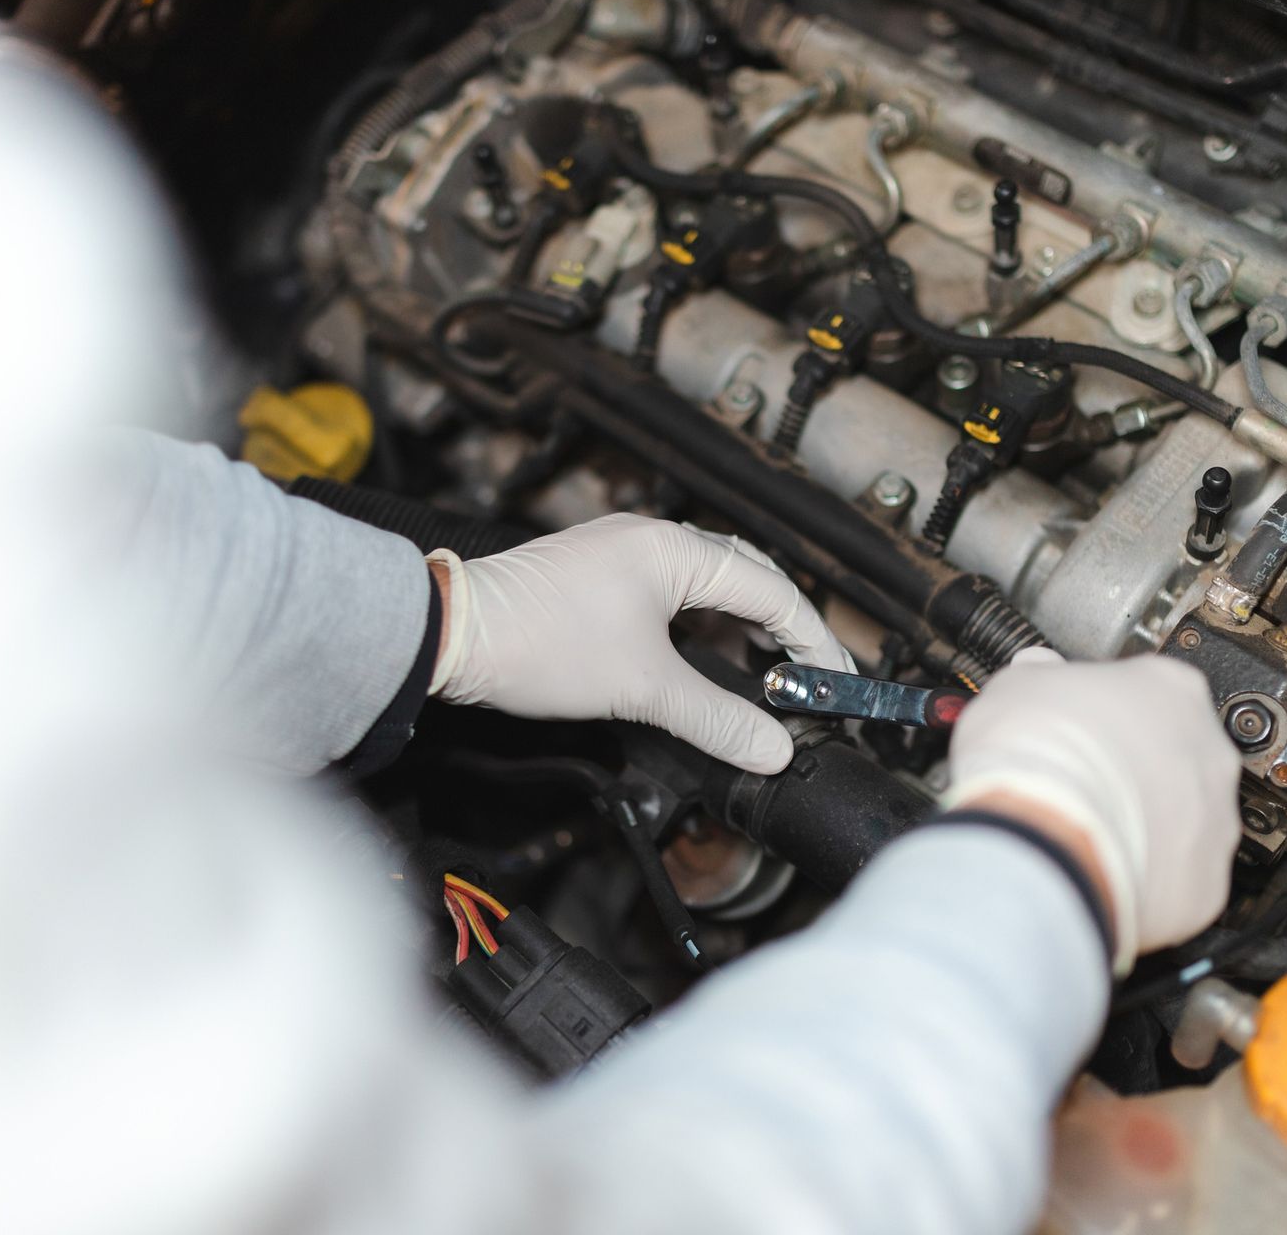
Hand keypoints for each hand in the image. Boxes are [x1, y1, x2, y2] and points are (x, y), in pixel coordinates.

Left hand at [426, 514, 855, 773]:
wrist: (452, 634)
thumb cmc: (536, 642)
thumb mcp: (643, 689)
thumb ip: (715, 718)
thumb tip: (770, 747)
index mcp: (674, 550)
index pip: (771, 589)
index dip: (811, 639)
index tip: (834, 679)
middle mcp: (652, 540)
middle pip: (745, 579)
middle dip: (783, 629)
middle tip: (809, 677)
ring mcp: (621, 554)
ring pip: (705, 588)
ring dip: (738, 629)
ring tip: (764, 675)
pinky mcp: (596, 575)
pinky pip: (669, 595)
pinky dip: (698, 629)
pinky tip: (702, 662)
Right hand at [942, 647, 1240, 973]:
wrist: (1042, 837)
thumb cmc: (1035, 757)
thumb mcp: (1017, 685)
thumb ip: (1039, 677)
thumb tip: (1035, 673)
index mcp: (1171, 689)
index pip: (1151, 690)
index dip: (1110, 709)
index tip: (1083, 721)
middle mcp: (1209, 752)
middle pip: (1177, 755)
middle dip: (1135, 768)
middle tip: (1084, 778)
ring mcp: (1214, 820)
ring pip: (1185, 820)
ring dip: (1145, 824)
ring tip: (1088, 830)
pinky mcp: (1206, 883)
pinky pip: (1180, 878)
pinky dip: (1147, 877)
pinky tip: (1105, 868)